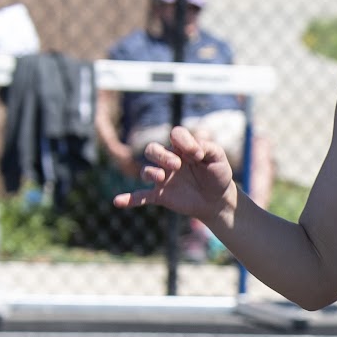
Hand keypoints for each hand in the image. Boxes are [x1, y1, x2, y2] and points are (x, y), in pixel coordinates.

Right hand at [111, 125, 235, 223]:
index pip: (175, 135)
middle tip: (176, 165)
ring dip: (151, 172)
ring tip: (161, 177)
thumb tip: (193, 151)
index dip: (184, 141)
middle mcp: (169, 160)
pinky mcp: (161, 195)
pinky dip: (129, 199)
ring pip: (146, 170)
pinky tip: (117, 202)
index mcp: (182, 148)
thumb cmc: (218, 175)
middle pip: (152, 149)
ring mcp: (163, 178)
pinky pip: (141, 196)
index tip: (198, 155)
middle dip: (161, 155)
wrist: (218, 200)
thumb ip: (207, 147)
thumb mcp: (218, 157)